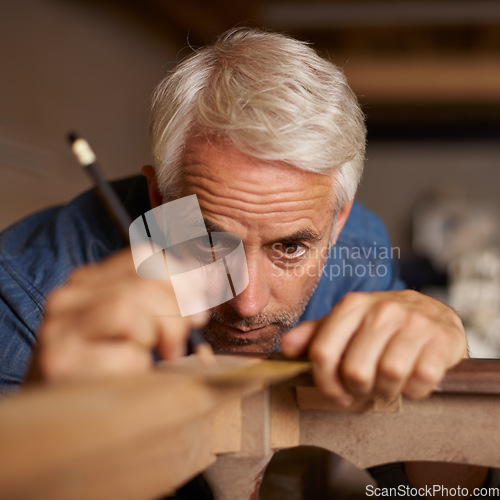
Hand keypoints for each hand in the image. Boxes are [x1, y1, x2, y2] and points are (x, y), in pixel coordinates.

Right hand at [32, 249, 206, 381]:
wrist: (60, 421)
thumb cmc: (110, 369)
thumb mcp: (136, 326)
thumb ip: (163, 300)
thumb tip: (208, 281)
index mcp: (88, 282)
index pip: (144, 257)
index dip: (182, 279)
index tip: (199, 308)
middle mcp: (67, 297)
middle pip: (142, 284)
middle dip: (177, 314)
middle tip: (181, 343)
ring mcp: (59, 328)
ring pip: (128, 309)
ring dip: (155, 338)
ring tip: (155, 358)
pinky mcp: (61, 362)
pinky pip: (122, 354)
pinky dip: (140, 367)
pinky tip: (131, 378)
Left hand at [281, 290, 466, 403]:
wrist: (433, 312)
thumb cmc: (383, 323)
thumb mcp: (346, 321)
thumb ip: (315, 333)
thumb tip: (286, 347)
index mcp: (352, 305)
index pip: (323, 352)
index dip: (324, 382)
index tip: (334, 393)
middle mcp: (382, 310)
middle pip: (355, 370)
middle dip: (357, 391)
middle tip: (362, 391)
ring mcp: (414, 323)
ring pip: (388, 375)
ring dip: (385, 392)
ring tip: (386, 386)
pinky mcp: (441, 340)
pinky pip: (421, 380)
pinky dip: (414, 391)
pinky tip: (410, 382)